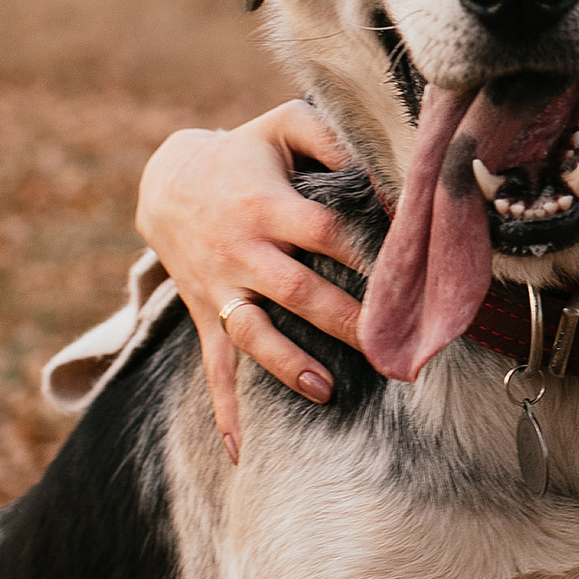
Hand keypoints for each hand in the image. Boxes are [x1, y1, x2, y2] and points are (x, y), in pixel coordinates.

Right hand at [138, 104, 369, 462]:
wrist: (166, 182)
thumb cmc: (244, 153)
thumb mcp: (282, 125)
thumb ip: (331, 136)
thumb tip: (382, 166)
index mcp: (267, 205)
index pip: (327, 233)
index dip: (369, 251)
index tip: (412, 274)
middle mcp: (243, 250)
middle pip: (298, 290)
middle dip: (345, 321)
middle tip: (391, 350)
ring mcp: (221, 288)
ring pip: (254, 333)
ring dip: (288, 364)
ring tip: (327, 391)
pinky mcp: (206, 314)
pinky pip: (214, 366)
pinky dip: (224, 411)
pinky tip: (239, 453)